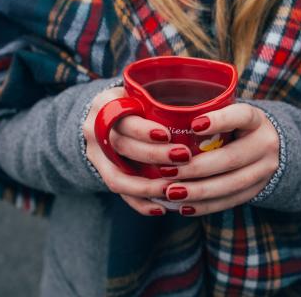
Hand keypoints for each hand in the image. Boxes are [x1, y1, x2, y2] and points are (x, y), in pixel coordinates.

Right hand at [82, 87, 191, 215]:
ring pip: (117, 177)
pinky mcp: (101, 174)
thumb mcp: (139, 92)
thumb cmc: (134, 102)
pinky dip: (140, 203)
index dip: (143, 130)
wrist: (103, 117)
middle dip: (153, 156)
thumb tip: (205, 107)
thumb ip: (159, 99)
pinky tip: (161, 208)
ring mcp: (95, 155)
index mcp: (106, 104)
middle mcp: (95, 130)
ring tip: (172, 189)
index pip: (122, 118)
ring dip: (146, 186)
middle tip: (184, 157)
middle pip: (121, 147)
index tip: (168, 135)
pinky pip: (119, 193)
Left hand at [162, 103, 279, 215]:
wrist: (269, 147)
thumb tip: (164, 120)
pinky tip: (184, 207)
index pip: (242, 116)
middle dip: (197, 167)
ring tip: (172, 192)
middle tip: (167, 171)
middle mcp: (265, 144)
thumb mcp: (229, 114)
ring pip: (231, 184)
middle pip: (231, 158)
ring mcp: (264, 170)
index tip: (193, 125)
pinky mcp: (257, 190)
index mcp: (256, 120)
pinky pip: (231, 201)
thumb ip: (207, 115)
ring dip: (198, 191)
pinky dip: (206, 206)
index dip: (220, 121)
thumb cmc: (235, 126)